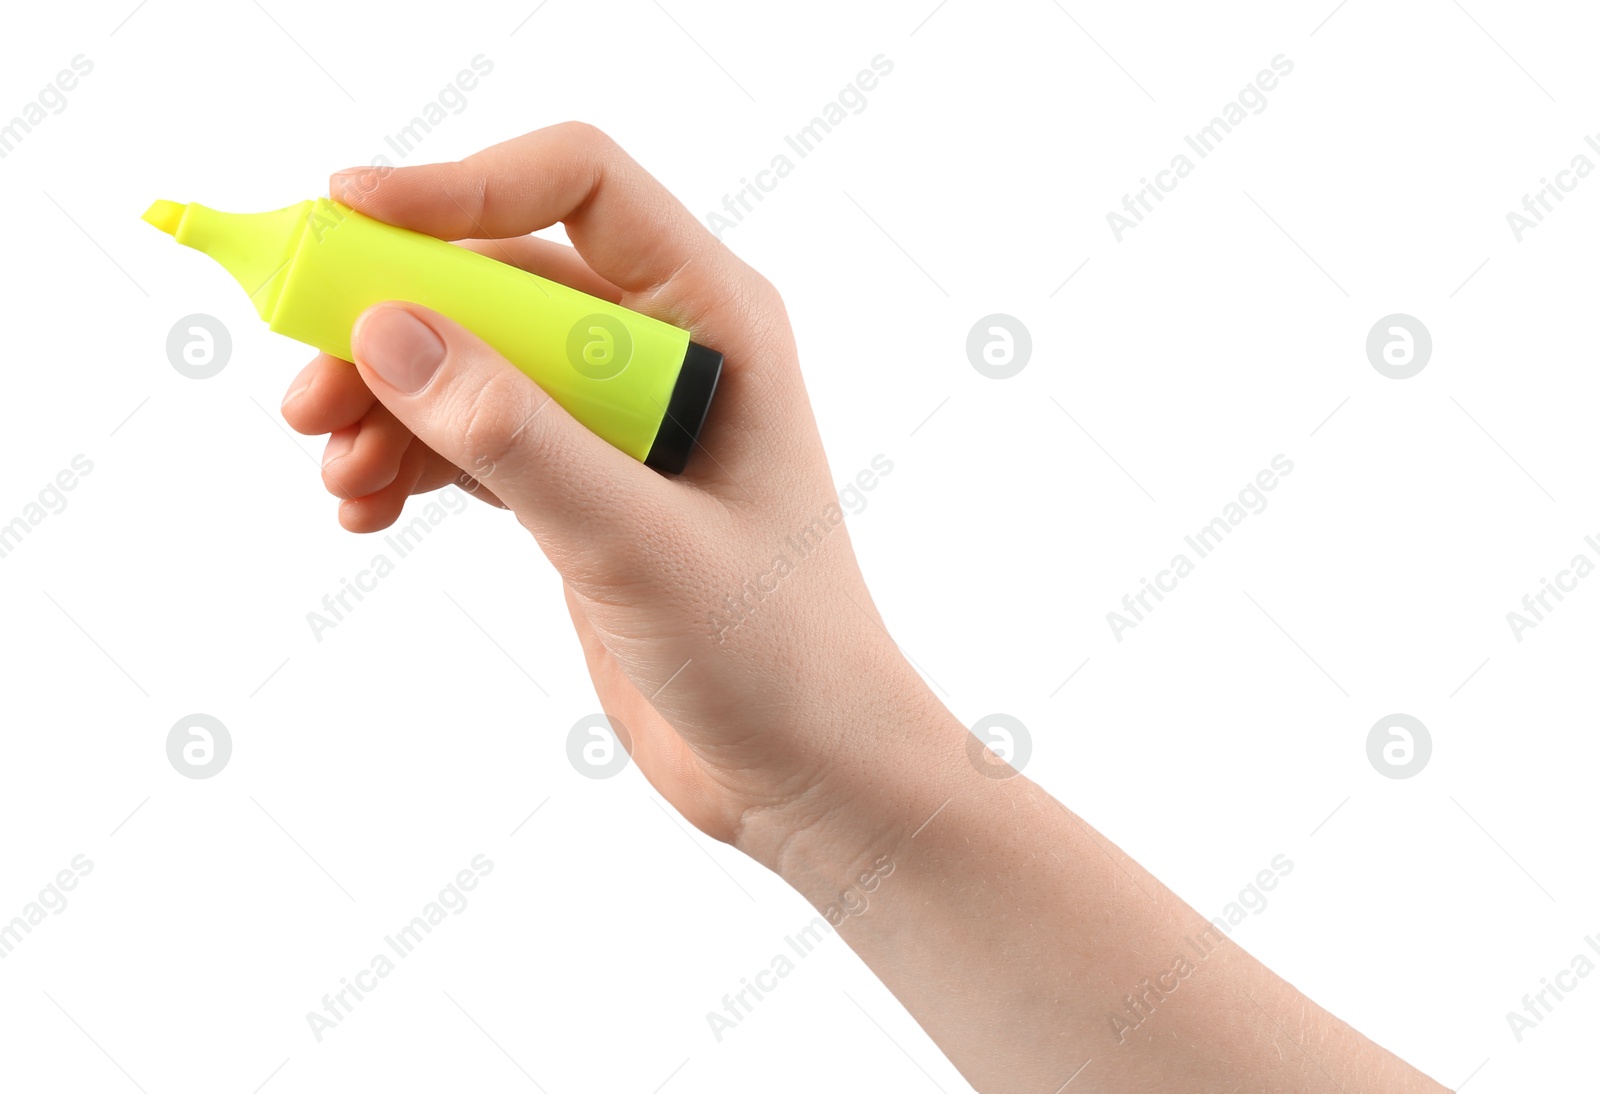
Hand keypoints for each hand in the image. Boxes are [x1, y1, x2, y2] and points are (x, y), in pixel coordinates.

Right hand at [280, 122, 948, 855]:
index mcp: (715, 321)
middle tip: (307, 399)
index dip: (461, 183)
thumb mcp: (636, 542)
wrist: (806, 769)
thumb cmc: (772, 652)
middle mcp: (663, 352)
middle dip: (393, 324)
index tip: (346, 211)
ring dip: (389, 404)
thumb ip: (518, 438)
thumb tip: (387, 331)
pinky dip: (414, 460)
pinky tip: (367, 508)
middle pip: (501, 280)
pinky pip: (475, 439)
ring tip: (338, 475)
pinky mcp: (583, 489)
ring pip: (474, 363)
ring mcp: (618, 423)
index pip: (581, 186)